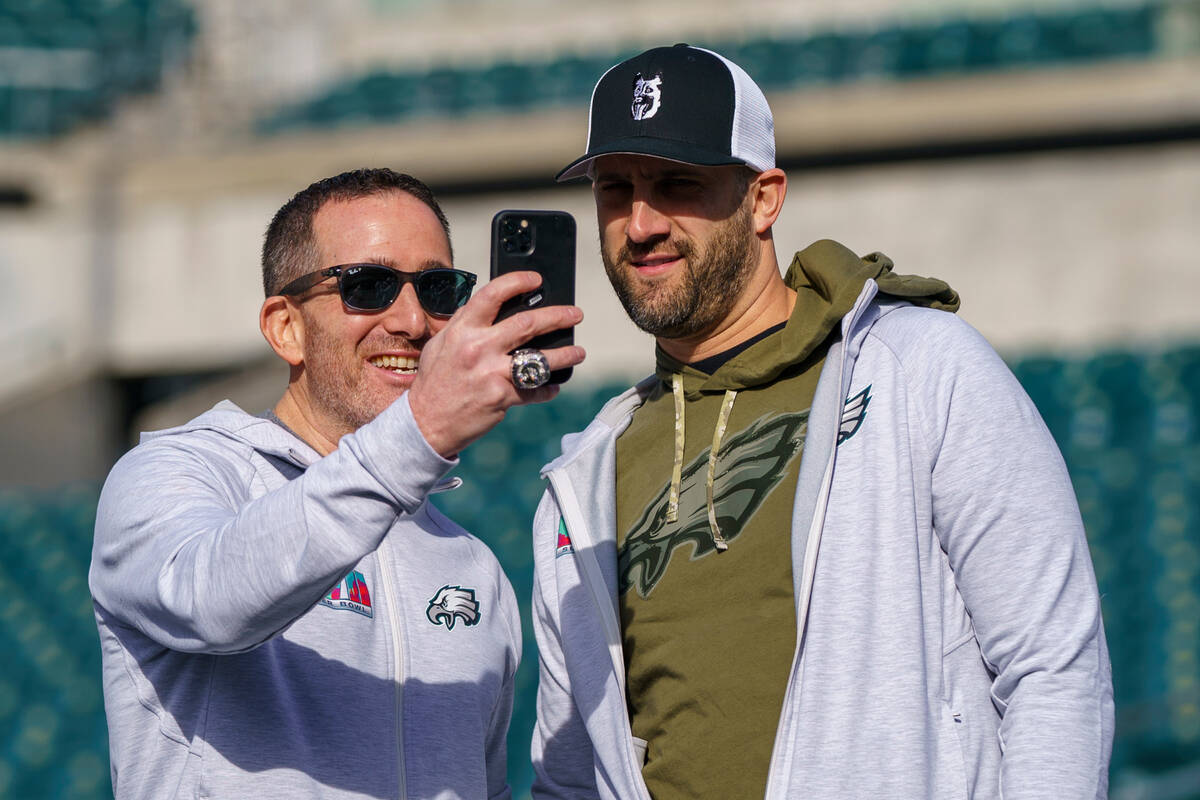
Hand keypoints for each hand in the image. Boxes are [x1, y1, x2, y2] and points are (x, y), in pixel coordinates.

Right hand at [407, 270, 585, 457]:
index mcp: (462, 330)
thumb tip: (488, 305)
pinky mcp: (501, 397)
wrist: (426, 422)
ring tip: (579, 352)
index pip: (492, 295)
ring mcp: (491, 373)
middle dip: (557, 316)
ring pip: (540, 359)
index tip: (536, 280)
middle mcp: (478, 348)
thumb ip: (464, 323)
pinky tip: (553, 387)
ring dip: (565, 355)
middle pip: (527, 324)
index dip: (517, 282)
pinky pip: (533, 390)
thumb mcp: (441, 344)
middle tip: (575, 314)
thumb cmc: (435, 382)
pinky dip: (546, 389)